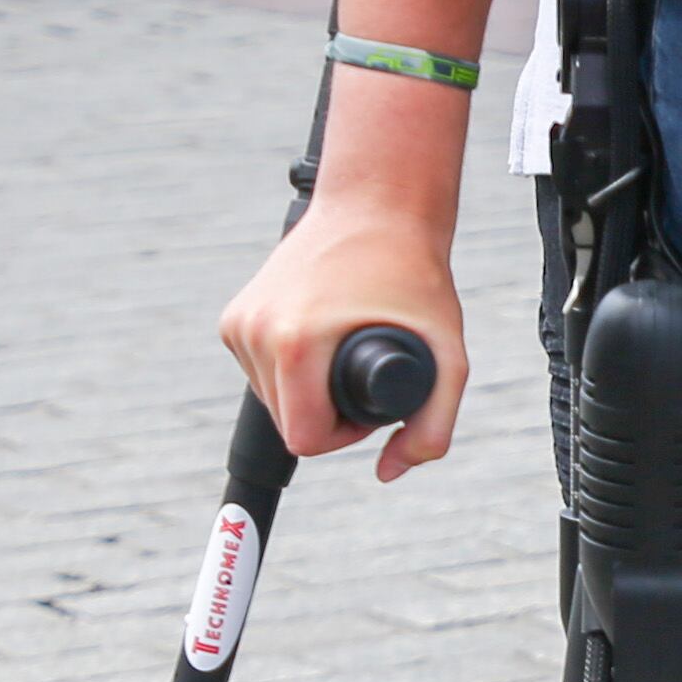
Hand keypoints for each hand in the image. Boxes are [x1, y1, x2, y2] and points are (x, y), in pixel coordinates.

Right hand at [219, 193, 469, 479]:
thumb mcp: (447, 358)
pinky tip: (317, 342)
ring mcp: (240, 322)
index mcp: (296, 344)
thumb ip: (433, 429)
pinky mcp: (234, 316)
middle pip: (287, 424)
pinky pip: (259, 373)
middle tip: (364, 377)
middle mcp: (257, 332)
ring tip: (343, 352)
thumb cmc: (414, 278)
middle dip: (327, 417)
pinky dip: (289, 373)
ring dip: (307, 394)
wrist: (375, 208)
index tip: (373, 408)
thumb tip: (388, 473)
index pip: (305, 438)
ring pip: (271, 400)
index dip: (345, 436)